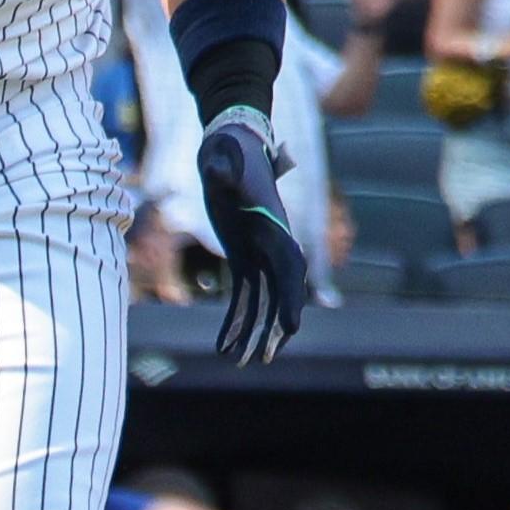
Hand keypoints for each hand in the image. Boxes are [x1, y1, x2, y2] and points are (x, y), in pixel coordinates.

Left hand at [195, 107, 306, 363]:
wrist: (230, 147)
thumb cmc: (228, 151)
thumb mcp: (224, 158)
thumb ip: (224, 169)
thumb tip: (219, 172)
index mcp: (274, 225)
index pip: (288, 267)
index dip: (290, 299)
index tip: (291, 328)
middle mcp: (274, 244)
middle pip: (279, 293)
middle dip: (272, 327)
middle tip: (262, 358)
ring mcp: (260, 253)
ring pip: (262, 301)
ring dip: (252, 332)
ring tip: (237, 362)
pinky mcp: (244, 258)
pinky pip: (244, 295)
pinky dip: (236, 320)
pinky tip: (224, 346)